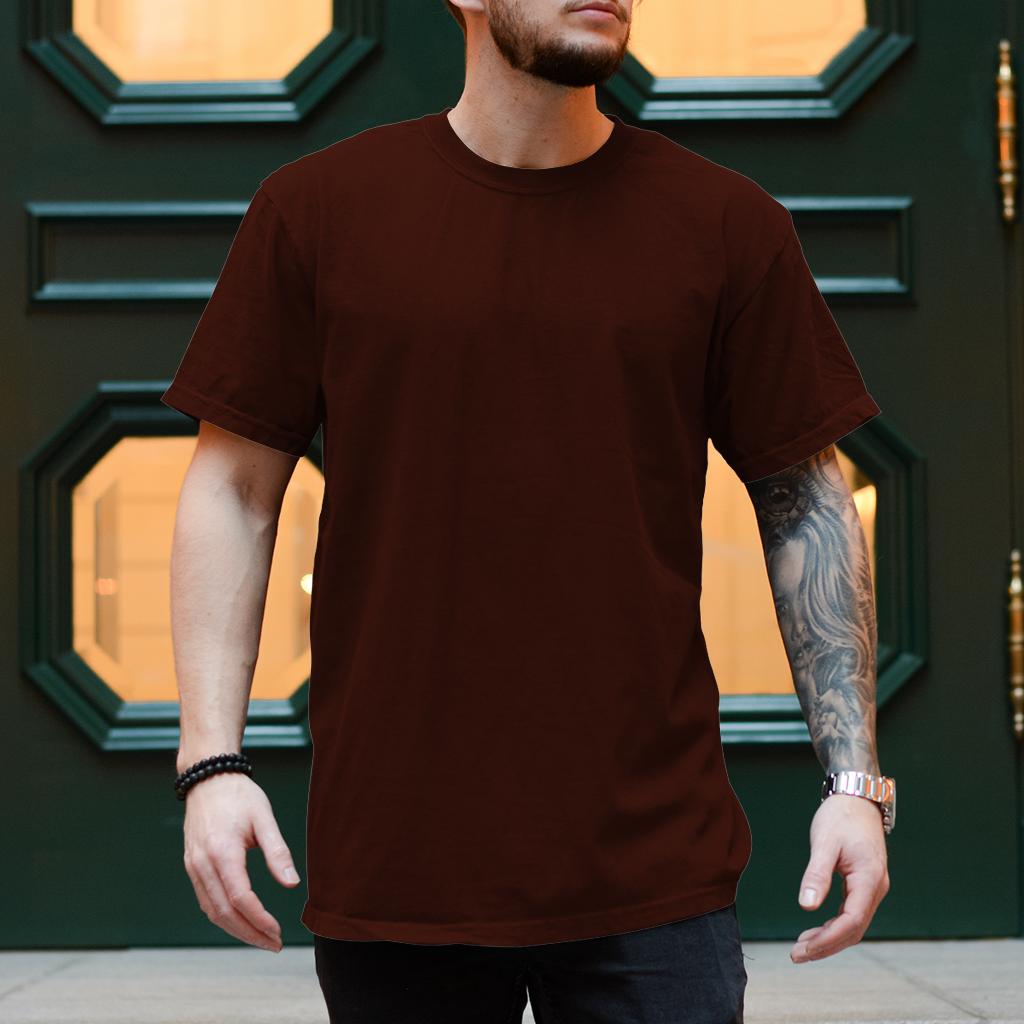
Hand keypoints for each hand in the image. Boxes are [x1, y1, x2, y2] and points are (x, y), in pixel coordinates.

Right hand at [182, 772, 299, 951]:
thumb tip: (292, 883)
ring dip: (236, 930)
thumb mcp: (264, 818)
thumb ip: (277, 851)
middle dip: (250, 933)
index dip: (260, 920)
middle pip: (224, 913)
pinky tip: (241, 921)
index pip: (241, 898)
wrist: (208, 778)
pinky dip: (223, 916)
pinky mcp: (192, 866)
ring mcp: (193, 867)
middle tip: (274, 944)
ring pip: (212, 911)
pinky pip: (205, 900)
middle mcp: (203, 864)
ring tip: (261, 938)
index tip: (278, 932)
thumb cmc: (239, 795)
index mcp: (222, 852)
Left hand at [790, 793, 888, 962]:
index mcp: (870, 879)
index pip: (851, 922)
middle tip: (797, 954)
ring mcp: (873, 887)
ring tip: (802, 947)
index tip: (803, 949)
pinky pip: (853, 913)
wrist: (857, 797)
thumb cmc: (841, 816)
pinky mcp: (865, 884)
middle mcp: (876, 888)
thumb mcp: (825, 842)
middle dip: (826, 945)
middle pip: (854, 930)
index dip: (828, 940)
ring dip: (830, 938)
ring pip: (854, 924)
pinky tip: (817, 928)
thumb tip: (807, 906)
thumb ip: (817, 874)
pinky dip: (835, 925)